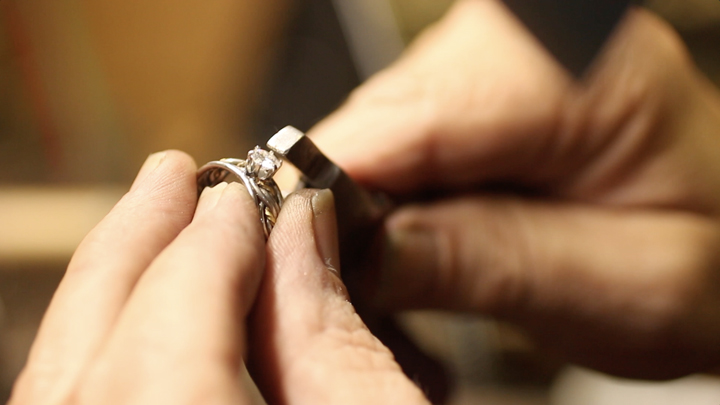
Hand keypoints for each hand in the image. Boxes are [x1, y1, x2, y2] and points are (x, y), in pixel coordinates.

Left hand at [10, 151, 428, 403]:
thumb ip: (331, 327)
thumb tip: (301, 230)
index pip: (176, 316)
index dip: (215, 243)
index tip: (246, 197)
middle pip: (94, 346)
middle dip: (139, 245)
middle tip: (175, 178)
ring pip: (65, 380)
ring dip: (111, 292)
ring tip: (153, 228)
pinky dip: (104, 356)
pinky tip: (140, 322)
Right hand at [311, 0, 719, 378]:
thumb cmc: (716, 255)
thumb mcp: (625, 287)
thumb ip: (489, 261)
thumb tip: (358, 250)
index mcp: (579, 66)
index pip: (410, 118)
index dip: (342, 196)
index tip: (317, 267)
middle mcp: (526, 37)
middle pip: (378, 119)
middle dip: (359, 210)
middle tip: (384, 289)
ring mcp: (495, 54)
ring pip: (376, 129)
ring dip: (379, 207)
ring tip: (428, 264)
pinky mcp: (477, 81)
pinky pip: (397, 135)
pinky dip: (398, 194)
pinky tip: (436, 232)